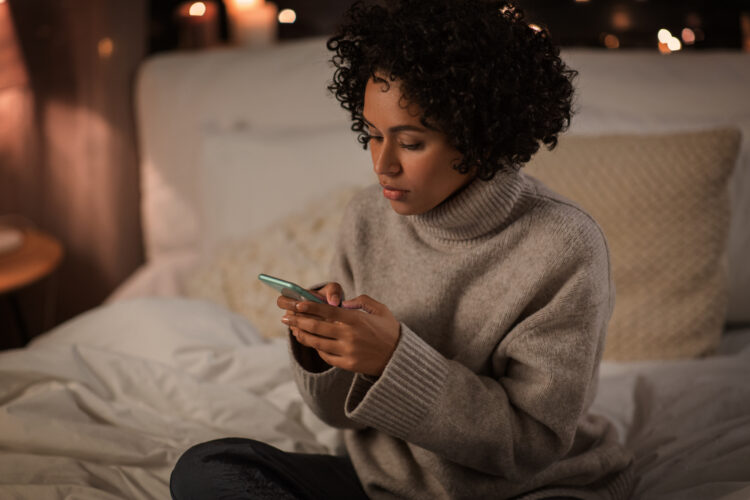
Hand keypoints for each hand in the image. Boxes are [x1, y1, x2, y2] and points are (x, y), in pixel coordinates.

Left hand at [277, 290, 399, 375]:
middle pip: (317, 327)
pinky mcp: (347, 364)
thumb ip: (361, 301)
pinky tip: (313, 343)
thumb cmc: (389, 330)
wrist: (399, 358)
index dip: (309, 307)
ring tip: (294, 330)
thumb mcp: (380, 310)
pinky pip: (326, 356)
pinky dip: (317, 348)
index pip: (327, 312)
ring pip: (318, 343)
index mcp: (356, 320)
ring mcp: (348, 351)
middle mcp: (350, 336)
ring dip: (303, 336)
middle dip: (298, 321)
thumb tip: (342, 303)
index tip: (297, 304)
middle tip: (286, 317)